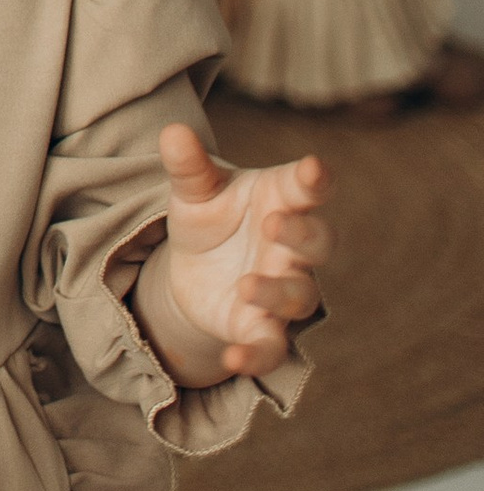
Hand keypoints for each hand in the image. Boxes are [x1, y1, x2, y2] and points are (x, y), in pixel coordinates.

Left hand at [135, 123, 328, 383]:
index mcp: (283, 200)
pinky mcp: (262, 328)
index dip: (315, 179)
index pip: (308, 188)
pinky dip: (256, 355)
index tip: (314, 169)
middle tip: (275, 224)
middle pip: (319, 241)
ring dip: (277, 292)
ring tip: (245, 285)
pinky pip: (272, 347)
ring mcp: (283, 288)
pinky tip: (233, 359)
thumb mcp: (194, 191)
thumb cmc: (211, 217)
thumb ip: (188, 166)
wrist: (196, 269)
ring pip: (300, 295)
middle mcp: (292, 247)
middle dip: (303, 234)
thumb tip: (172, 130)